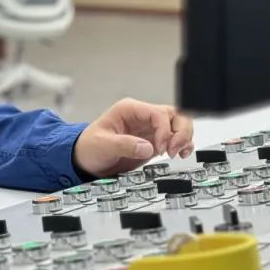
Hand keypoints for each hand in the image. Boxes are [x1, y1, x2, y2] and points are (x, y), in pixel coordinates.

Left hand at [73, 98, 193, 177]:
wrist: (85, 160)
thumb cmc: (90, 147)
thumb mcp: (103, 145)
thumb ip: (124, 145)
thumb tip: (148, 147)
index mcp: (130, 109)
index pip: (158, 113)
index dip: (164, 130)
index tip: (159, 149)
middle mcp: (142, 116)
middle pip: (174, 114)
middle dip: (180, 132)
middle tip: (173, 151)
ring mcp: (150, 128)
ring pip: (179, 124)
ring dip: (184, 137)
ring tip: (177, 153)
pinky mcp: (154, 141)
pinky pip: (176, 138)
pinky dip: (183, 144)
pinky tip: (180, 154)